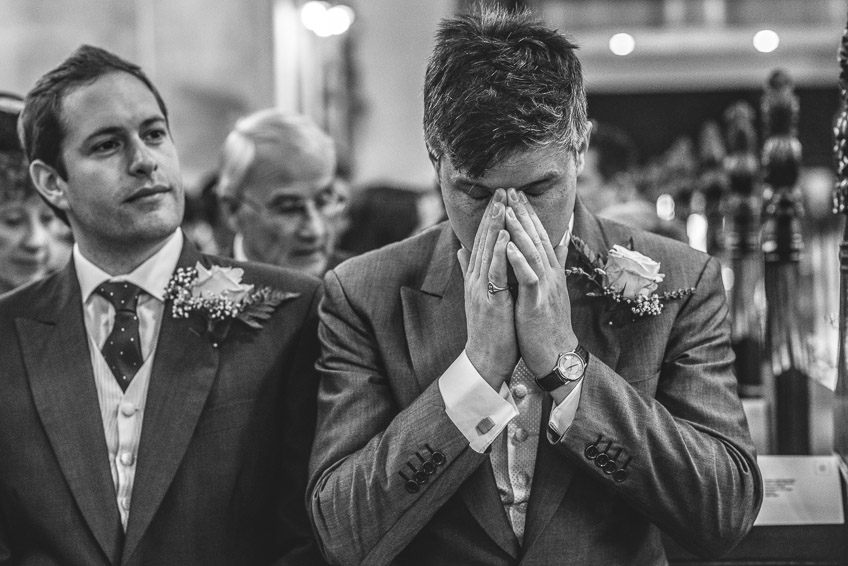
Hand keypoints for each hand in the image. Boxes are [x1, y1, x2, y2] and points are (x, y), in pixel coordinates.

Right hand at [457, 189, 517, 390]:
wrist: (486, 359)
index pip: (482, 241)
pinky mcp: (489, 300)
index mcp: (476, 276)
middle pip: (483, 240)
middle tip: (502, 189)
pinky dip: (498, 252)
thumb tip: (462, 249)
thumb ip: (471, 270)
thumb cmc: (490, 328)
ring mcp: (480, 288)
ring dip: (495, 225)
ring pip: (487, 251)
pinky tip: (504, 235)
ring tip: (503, 203)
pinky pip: (494, 272)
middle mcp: (475, 278)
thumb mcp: (481, 294)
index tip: (500, 197)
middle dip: (493, 213)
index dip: (490, 218)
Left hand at [503, 188, 576, 378]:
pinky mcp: (538, 301)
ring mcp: (545, 286)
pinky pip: (529, 276)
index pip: (539, 236)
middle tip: (511, 190)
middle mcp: (551, 274)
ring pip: (533, 252)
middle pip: (537, 237)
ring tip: (507, 209)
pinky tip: (509, 245)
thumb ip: (552, 263)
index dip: (528, 214)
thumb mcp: (548, 289)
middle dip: (524, 213)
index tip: (515, 194)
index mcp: (549, 271)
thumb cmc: (547, 323)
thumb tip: (560, 240)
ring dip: (520, 230)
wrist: (556, 354)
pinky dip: (519, 260)